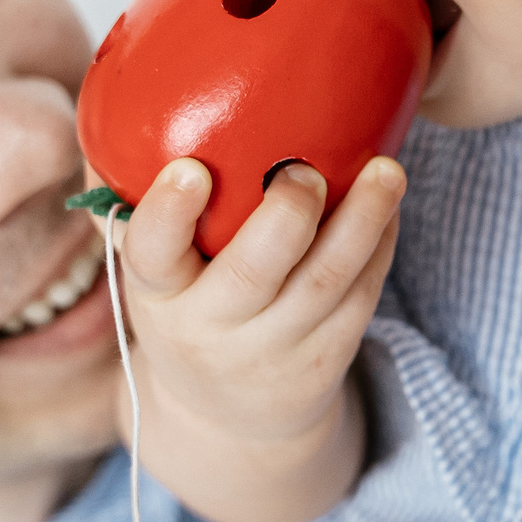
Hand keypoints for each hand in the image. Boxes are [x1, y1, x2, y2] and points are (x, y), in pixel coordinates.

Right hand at [118, 155, 401, 441]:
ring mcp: (275, 349)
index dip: (169, 213)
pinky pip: (362, 296)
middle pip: (253, 274)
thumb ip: (147, 207)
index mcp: (158, 294)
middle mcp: (212, 328)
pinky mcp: (328, 358)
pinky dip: (381, 245)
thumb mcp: (155, 278)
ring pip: (324, 283)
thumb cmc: (189, 311)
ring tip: (386, 171)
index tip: (191, 169)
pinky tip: (389, 203)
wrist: (229, 419)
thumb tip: (131, 102)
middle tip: (304, 170)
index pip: (150, 254)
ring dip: (361, 222)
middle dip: (286, 216)